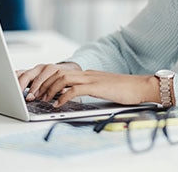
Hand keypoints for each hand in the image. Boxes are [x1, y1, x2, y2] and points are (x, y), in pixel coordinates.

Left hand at [17, 63, 156, 106]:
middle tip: (34, 96)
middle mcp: (87, 73)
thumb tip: (74, 96)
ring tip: (43, 100)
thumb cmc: (125, 90)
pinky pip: (74, 89)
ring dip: (49, 89)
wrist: (142, 86)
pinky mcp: (97, 86)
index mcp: (88, 73)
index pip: (62, 72)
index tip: (38, 90)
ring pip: (63, 78)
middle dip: (43, 84)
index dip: (47, 80)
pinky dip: (63, 96)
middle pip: (58, 72)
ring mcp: (92, 78)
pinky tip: (58, 104)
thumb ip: (89, 89)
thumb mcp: (103, 89)